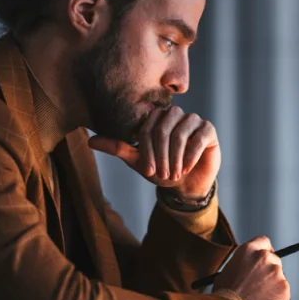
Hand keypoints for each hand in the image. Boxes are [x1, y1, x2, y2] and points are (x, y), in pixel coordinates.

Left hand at [87, 106, 220, 198]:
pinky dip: (190, 155)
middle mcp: (175, 114)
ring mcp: (193, 120)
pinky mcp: (208, 130)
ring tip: (174, 174)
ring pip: (180, 133)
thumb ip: (117, 148)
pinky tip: (186, 168)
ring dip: (175, 157)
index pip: (147, 127)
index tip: (147, 171)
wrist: (186, 185)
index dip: (146, 150)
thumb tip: (90, 141)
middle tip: (162, 174)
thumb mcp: (138, 161)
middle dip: (161, 154)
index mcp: (156, 118)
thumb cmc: (161, 170)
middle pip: (163, 128)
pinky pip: (198, 138)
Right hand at [213, 236, 290, 299]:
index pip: (264, 241)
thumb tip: (251, 268)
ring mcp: (276, 273)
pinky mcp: (284, 288)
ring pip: (279, 277)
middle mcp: (265, 258)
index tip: (264, 259)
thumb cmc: (225, 296)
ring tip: (257, 299)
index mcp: (249, 250)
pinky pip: (283, 292)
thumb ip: (243, 264)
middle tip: (260, 284)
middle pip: (274, 259)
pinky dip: (277, 299)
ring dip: (272, 286)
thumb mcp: (228, 271)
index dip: (264, 251)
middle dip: (269, 270)